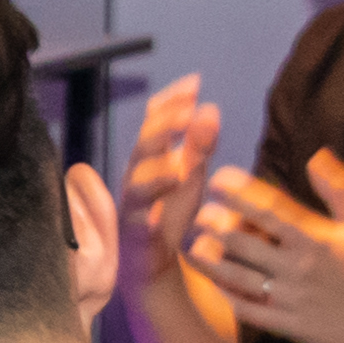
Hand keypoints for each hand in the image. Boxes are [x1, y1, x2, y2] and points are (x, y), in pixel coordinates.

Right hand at [120, 79, 225, 271]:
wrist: (153, 260)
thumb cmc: (170, 212)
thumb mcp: (190, 175)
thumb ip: (199, 144)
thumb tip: (209, 108)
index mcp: (151, 158)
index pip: (155, 121)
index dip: (171, 101)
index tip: (194, 83)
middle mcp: (137, 176)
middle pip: (145, 144)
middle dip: (165, 125)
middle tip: (189, 110)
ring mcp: (134, 203)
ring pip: (137, 180)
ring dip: (157, 167)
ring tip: (180, 157)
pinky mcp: (137, 230)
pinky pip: (140, 216)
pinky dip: (152, 205)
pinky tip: (170, 191)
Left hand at [191, 151, 343, 342]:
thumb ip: (341, 187)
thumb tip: (315, 156)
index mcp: (316, 238)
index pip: (269, 209)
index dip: (238, 192)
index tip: (218, 178)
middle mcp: (299, 267)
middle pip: (241, 242)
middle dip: (214, 225)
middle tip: (200, 214)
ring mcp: (291, 298)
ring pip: (236, 276)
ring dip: (210, 260)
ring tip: (194, 246)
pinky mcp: (289, 325)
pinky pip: (247, 309)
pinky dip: (226, 294)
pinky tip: (215, 281)